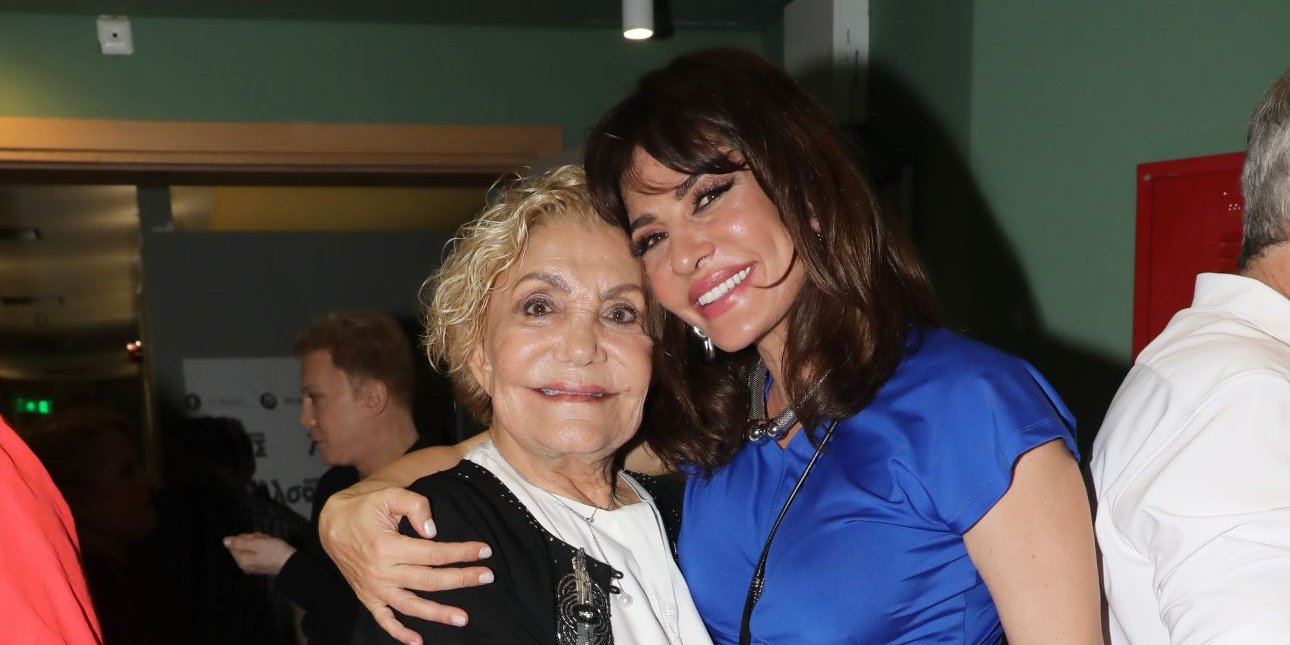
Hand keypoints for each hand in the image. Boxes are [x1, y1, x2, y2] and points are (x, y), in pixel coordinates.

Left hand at [223, 532, 296, 574]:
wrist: (291, 563)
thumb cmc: (275, 552)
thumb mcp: (257, 543)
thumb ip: (240, 542)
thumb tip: (225, 541)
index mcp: (242, 560)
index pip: (235, 544)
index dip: (245, 537)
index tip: (256, 537)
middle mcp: (245, 565)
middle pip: (243, 547)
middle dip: (253, 540)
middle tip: (264, 540)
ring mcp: (253, 567)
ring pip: (252, 548)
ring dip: (260, 542)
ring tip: (270, 543)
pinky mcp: (262, 566)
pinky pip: (258, 553)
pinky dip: (264, 548)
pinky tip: (272, 547)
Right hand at [319, 482, 494, 644]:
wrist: (331, 523)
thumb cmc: (364, 507)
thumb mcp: (389, 495)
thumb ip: (415, 506)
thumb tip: (433, 531)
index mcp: (387, 547)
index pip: (433, 553)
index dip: (461, 552)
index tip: (484, 551)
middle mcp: (381, 572)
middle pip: (428, 580)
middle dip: (461, 579)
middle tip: (487, 577)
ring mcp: (374, 588)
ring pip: (411, 605)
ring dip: (438, 613)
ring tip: (463, 618)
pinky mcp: (367, 597)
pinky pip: (384, 619)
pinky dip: (399, 633)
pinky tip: (418, 641)